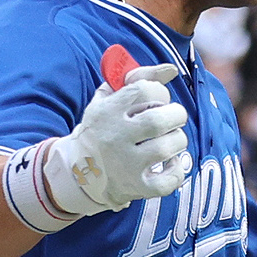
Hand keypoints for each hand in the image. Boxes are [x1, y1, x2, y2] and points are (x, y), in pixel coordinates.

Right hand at [7, 65, 189, 231]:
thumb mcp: (108, 99)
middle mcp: (115, 137)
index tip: (158, 100)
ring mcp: (126, 165)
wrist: (79, 172)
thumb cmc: (101, 129)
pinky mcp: (135, 187)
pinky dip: (177, 172)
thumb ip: (138, 78)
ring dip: (178, 140)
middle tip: (172, 119)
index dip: (160, 92)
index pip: (146, 91)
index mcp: (108, 112)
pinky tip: (170, 163)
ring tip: (170, 140)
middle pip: (160, 120)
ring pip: (168, 147)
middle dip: (176, 115)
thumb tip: (171, 69)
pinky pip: (168, 181)